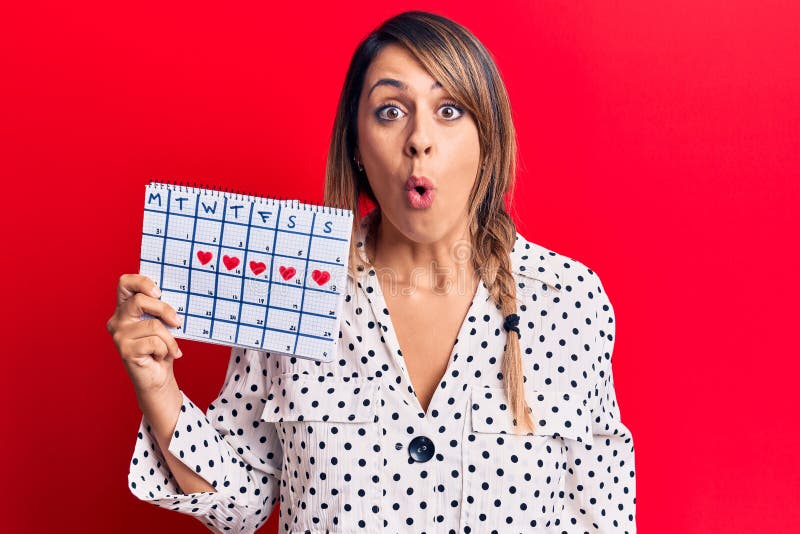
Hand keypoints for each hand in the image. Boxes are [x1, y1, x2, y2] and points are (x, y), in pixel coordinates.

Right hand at [106, 274, 183, 395]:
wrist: (158, 377)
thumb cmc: (161, 348)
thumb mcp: (163, 324)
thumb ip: (160, 310)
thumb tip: (176, 298)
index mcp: (125, 308)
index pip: (125, 283)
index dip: (141, 281)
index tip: (159, 292)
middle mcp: (117, 320)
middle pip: (140, 301)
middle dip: (164, 310)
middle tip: (177, 321)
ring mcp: (119, 335)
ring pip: (153, 325)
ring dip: (169, 338)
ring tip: (171, 348)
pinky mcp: (125, 350)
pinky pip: (154, 342)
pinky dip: (166, 349)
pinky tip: (162, 356)